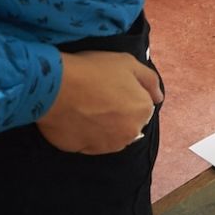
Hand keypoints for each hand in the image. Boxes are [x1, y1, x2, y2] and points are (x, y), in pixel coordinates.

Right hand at [36, 50, 163, 154]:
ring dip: (102, 126)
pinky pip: (87, 141)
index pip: (141, 107)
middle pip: (126, 123)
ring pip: (109, 135)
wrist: (56, 87)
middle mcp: (129, 134)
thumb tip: (158, 97)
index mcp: (142, 112)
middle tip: (97, 95)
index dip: (127, 95)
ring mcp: (105, 146)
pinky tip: (74, 117)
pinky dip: (84, 133)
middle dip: (116, 113)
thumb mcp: (128, 63)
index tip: (111, 86)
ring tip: (85, 106)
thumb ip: (149, 81)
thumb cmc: (94, 71)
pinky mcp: (82, 152)